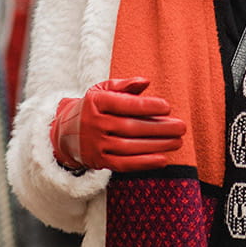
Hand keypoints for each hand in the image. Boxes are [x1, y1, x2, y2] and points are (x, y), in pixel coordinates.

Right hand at [50, 76, 185, 171]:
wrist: (65, 133)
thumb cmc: (92, 108)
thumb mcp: (101, 91)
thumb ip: (124, 85)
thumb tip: (146, 82)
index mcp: (96, 102)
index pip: (124, 104)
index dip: (146, 106)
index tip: (167, 107)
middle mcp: (94, 124)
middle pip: (130, 127)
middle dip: (159, 128)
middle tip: (180, 127)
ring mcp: (96, 144)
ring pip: (130, 147)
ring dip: (157, 145)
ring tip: (177, 142)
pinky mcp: (99, 161)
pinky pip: (124, 164)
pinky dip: (144, 163)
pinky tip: (162, 159)